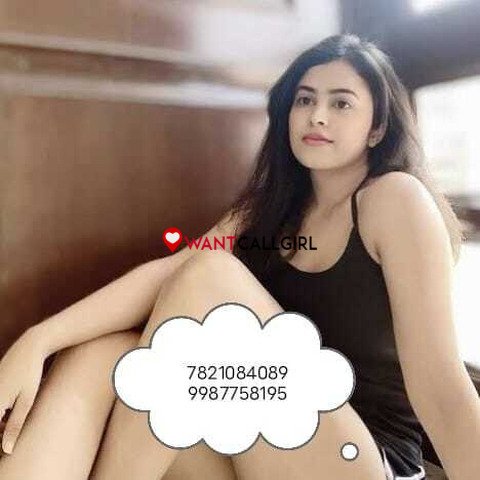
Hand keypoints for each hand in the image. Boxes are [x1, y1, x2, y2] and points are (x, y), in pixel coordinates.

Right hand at [0, 328, 48, 454]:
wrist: (31, 345)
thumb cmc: (31, 373)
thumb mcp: (27, 400)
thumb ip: (15, 425)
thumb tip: (6, 451)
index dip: (1, 439)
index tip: (7, 448)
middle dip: (1, 430)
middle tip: (9, 439)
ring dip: (0, 422)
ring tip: (9, 424)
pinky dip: (0, 411)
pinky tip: (8, 413)